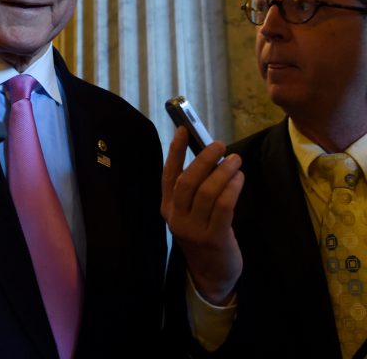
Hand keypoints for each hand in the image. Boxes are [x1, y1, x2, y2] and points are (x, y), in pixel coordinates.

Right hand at [161, 127, 243, 304]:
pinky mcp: (213, 237)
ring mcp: (193, 229)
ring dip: (223, 172)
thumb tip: (208, 157)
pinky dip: (232, 188)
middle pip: (187, 181)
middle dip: (203, 159)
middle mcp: (176, 217)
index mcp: (167, 208)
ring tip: (235, 160)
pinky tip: (239, 179)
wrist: (211, 275)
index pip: (168, 175)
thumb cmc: (203, 236)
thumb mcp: (190, 214)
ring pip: (207, 191)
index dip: (174, 151)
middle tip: (219, 144)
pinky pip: (223, 206)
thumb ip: (194, 191)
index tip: (183, 130)